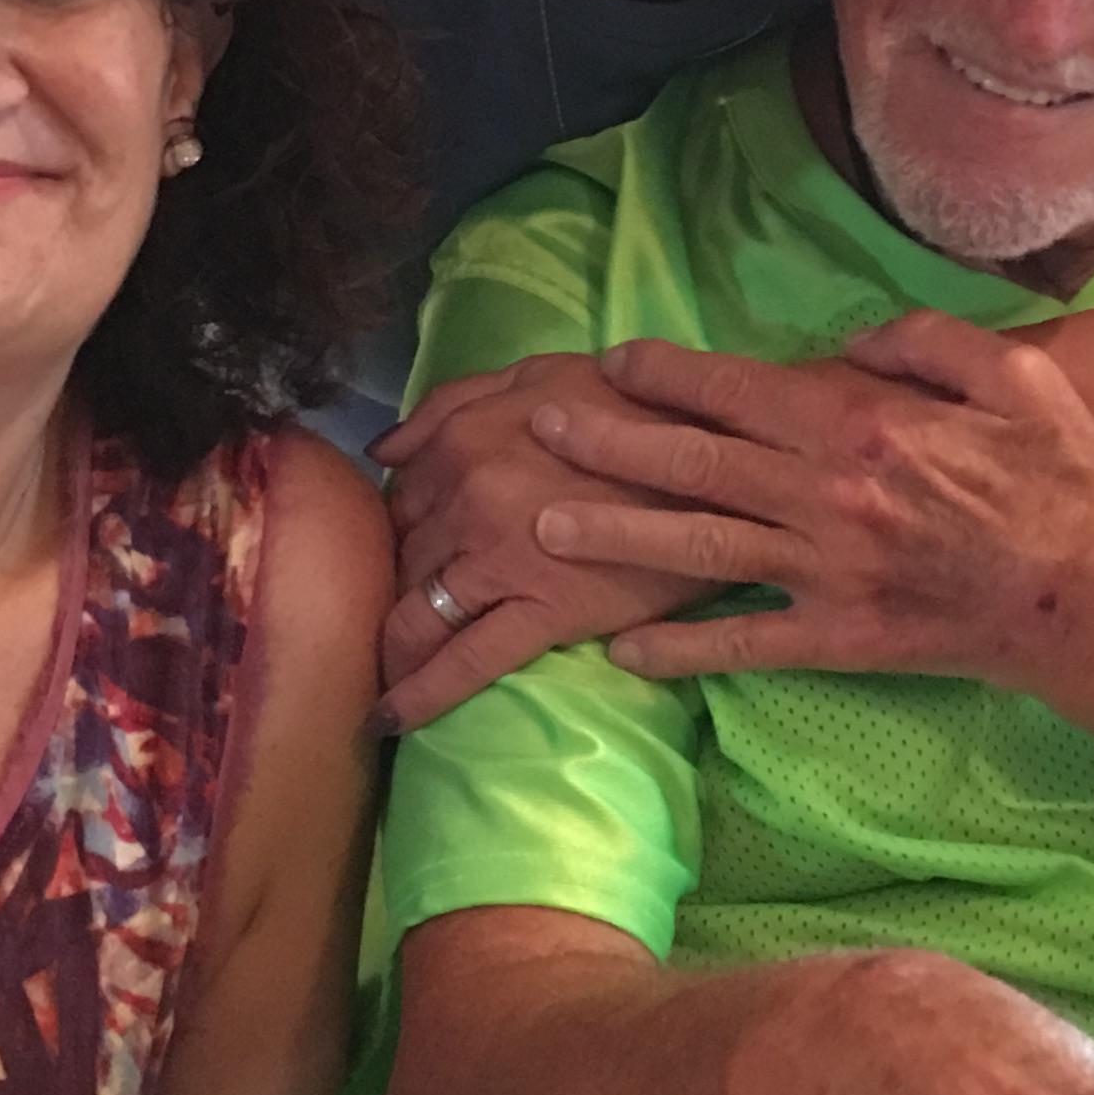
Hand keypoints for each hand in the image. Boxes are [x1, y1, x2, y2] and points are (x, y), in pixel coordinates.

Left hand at [371, 354, 703, 728]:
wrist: (718, 454)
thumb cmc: (630, 405)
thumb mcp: (537, 374)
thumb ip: (451, 403)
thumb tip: (379, 448)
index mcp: (460, 439)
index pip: (397, 501)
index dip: (398, 533)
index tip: (407, 557)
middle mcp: (466, 498)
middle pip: (401, 561)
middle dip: (393, 591)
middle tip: (394, 618)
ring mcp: (500, 558)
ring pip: (416, 615)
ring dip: (390, 650)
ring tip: (375, 677)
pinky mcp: (541, 611)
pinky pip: (464, 661)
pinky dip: (420, 695)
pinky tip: (389, 720)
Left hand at [522, 315, 1093, 707]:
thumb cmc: (1065, 479)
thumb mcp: (1015, 371)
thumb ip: (925, 341)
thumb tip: (851, 340)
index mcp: (860, 423)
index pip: (738, 389)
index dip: (668, 373)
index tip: (615, 360)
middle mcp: (826, 495)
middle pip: (693, 463)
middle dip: (608, 441)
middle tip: (540, 426)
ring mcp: (827, 572)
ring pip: (697, 547)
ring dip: (615, 535)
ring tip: (541, 528)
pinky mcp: (839, 638)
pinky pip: (743, 644)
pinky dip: (679, 650)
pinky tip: (620, 651)